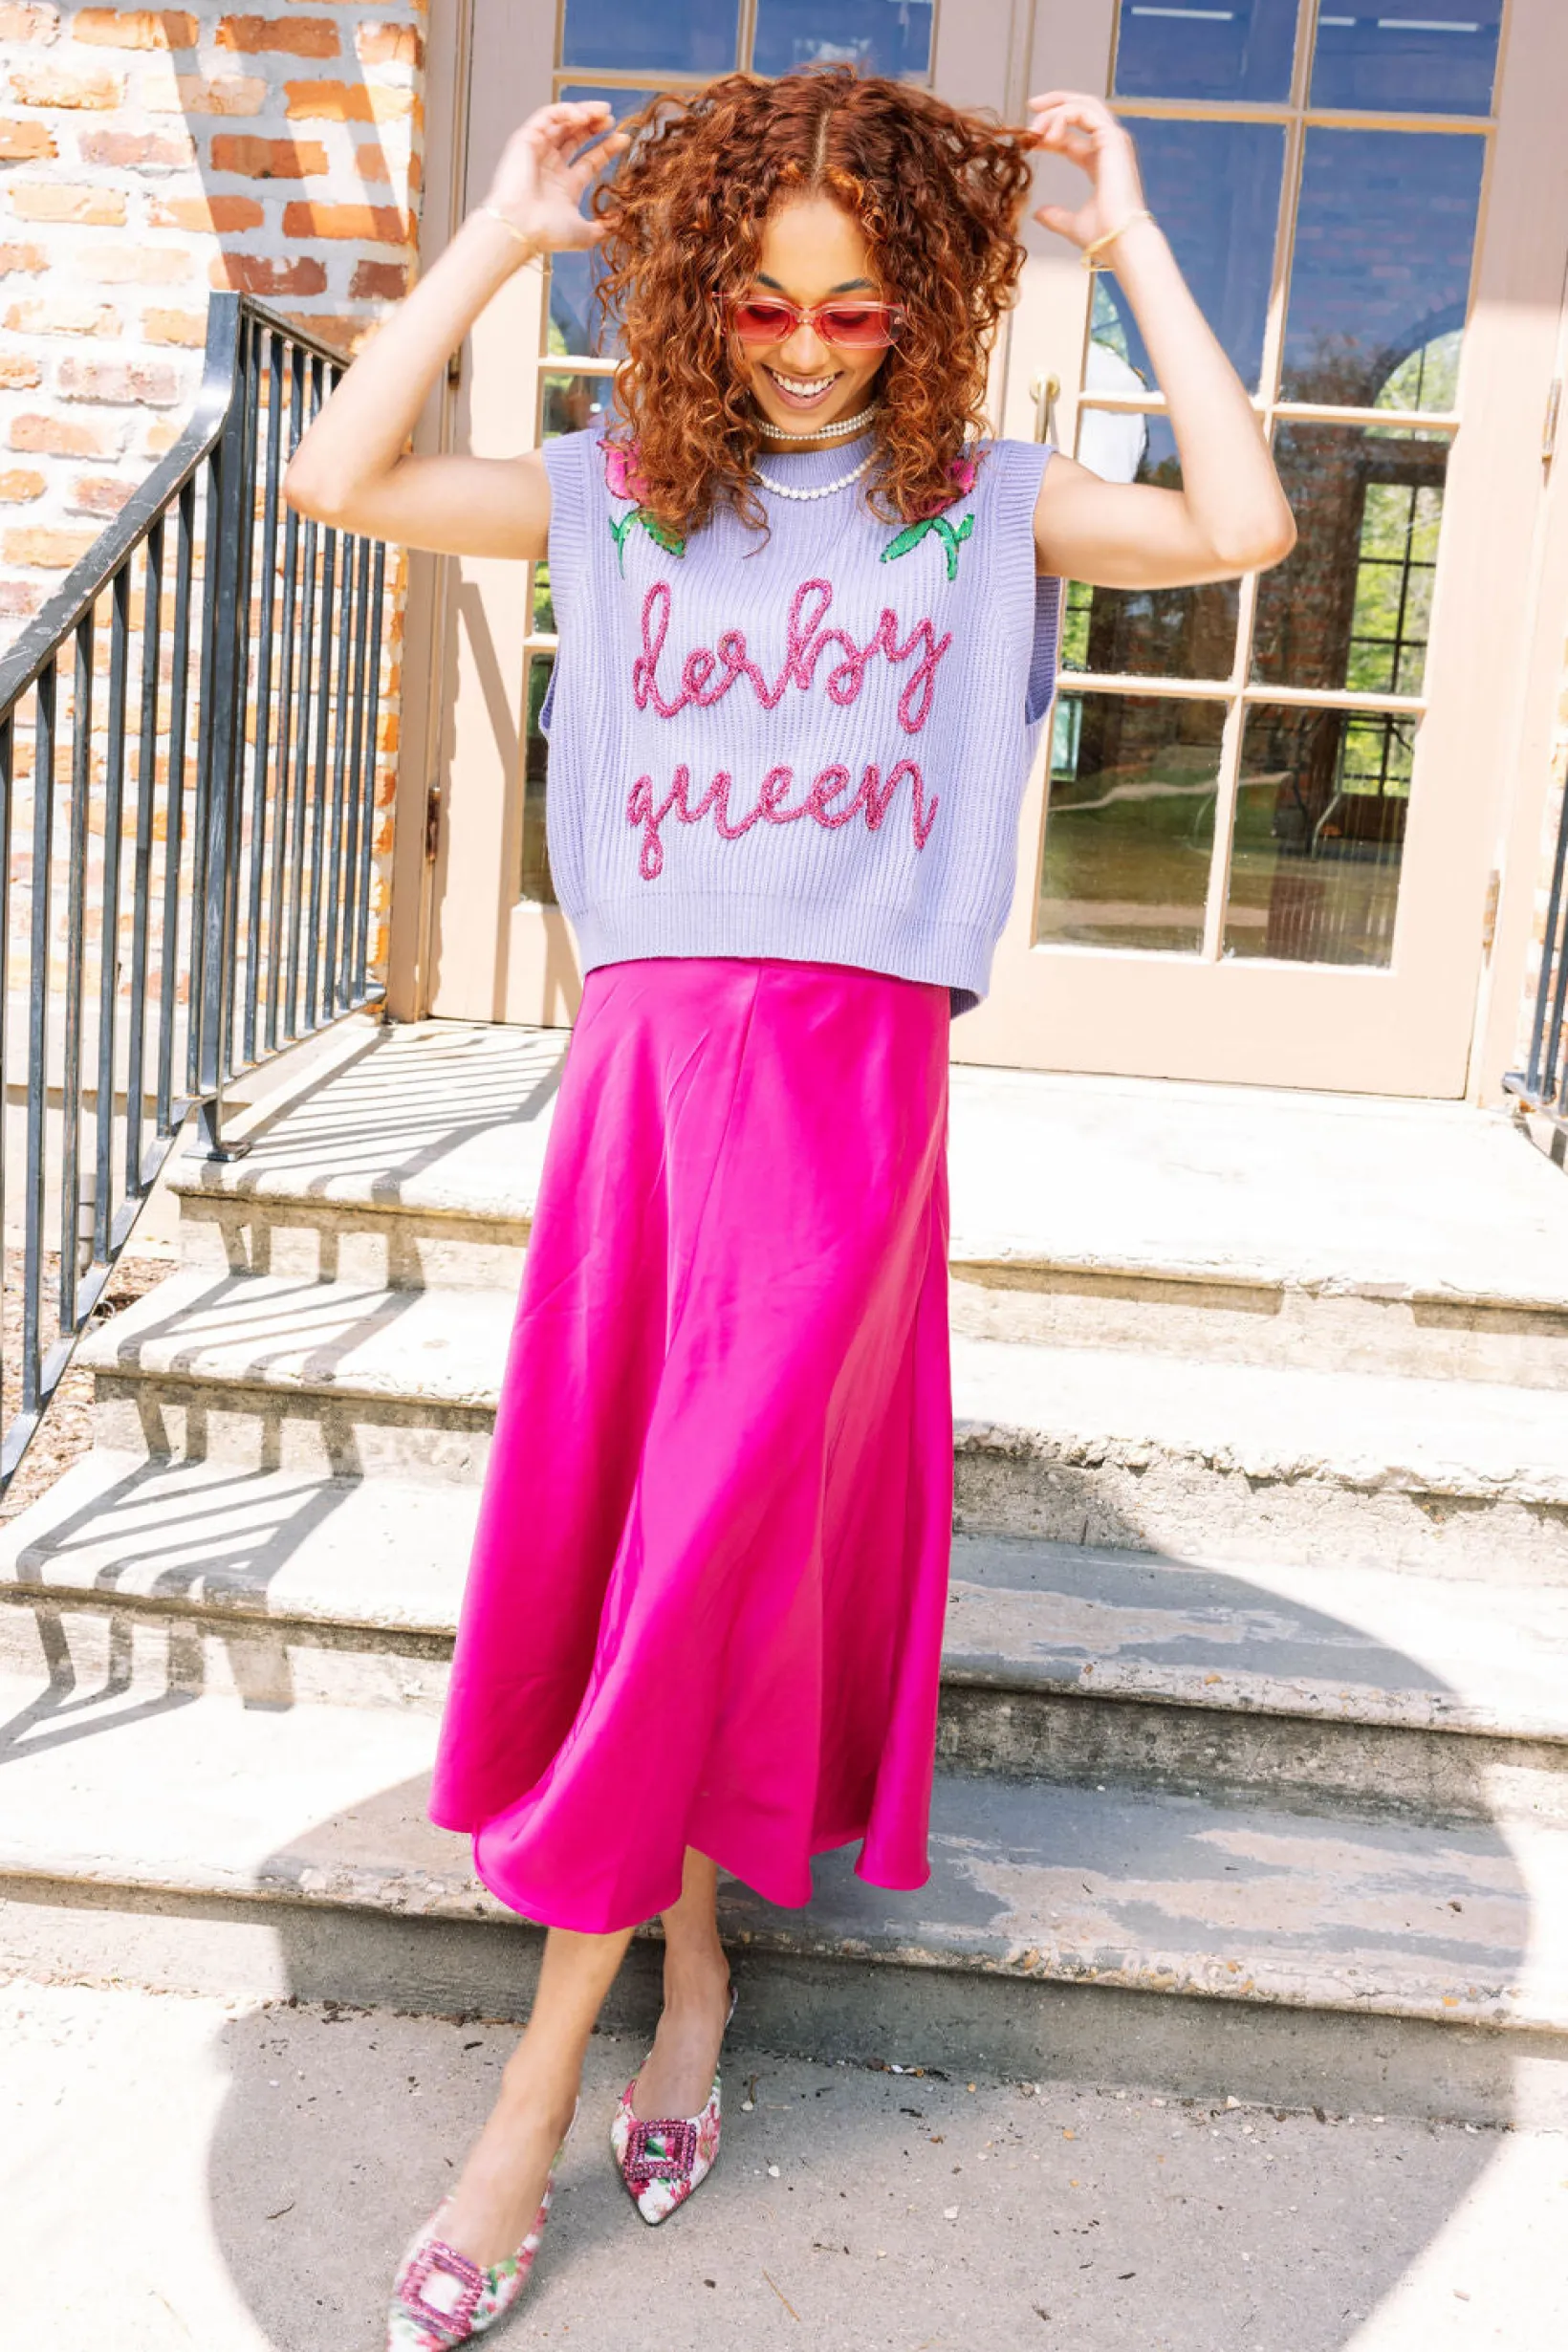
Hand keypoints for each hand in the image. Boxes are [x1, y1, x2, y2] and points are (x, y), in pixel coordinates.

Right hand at [479, 100, 630, 255]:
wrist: (520, 226)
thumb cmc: (547, 232)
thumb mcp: (585, 235)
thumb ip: (603, 228)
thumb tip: (619, 220)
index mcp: (564, 187)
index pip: (589, 160)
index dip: (607, 148)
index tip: (624, 139)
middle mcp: (551, 167)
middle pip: (576, 138)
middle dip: (594, 126)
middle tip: (611, 119)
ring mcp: (538, 152)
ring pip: (562, 123)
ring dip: (583, 113)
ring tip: (603, 111)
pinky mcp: (525, 139)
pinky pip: (547, 116)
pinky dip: (565, 111)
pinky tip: (583, 116)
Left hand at [1027, 89, 1149, 254]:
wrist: (1121, 241)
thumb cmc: (1104, 237)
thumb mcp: (1073, 224)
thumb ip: (1056, 217)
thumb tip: (1038, 213)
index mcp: (1100, 163)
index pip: (1073, 136)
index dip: (1050, 131)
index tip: (1029, 137)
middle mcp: (1109, 146)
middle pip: (1082, 108)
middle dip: (1055, 103)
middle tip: (1031, 106)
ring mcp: (1113, 139)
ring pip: (1082, 105)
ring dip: (1054, 111)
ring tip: (1033, 131)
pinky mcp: (1113, 137)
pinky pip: (1083, 111)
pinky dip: (1062, 117)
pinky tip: (1046, 137)